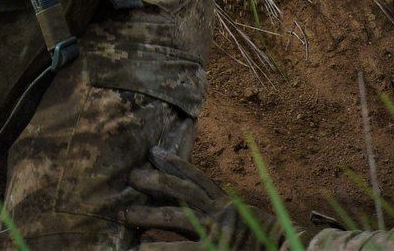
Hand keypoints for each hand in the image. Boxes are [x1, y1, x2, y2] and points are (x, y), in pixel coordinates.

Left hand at [121, 145, 254, 248]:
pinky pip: (181, 249)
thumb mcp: (248, 223)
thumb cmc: (269, 242)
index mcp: (227, 205)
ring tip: (124, 214)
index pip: (197, 178)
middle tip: (131, 177)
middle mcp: (219, 214)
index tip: (155, 152)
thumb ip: (227, 215)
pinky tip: (141, 249)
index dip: (175, 163)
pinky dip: (160, 249)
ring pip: (174, 216)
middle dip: (154, 181)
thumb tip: (210, 209)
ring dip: (146, 214)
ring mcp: (216, 233)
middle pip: (180, 190)